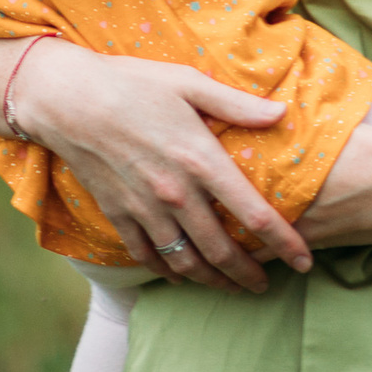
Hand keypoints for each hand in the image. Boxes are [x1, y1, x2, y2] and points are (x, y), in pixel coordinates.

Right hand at [10, 44, 307, 290]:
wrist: (67, 98)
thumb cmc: (132, 83)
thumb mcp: (190, 83)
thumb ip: (238, 104)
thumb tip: (283, 112)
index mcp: (201, 161)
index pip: (254, 215)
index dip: (284, 243)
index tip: (305, 260)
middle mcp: (176, 193)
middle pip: (221, 251)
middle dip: (249, 275)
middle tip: (267, 287)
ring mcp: (144, 208)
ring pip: (186, 262)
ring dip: (213, 281)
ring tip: (232, 288)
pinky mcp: (117, 214)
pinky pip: (148, 256)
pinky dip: (168, 271)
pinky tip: (181, 275)